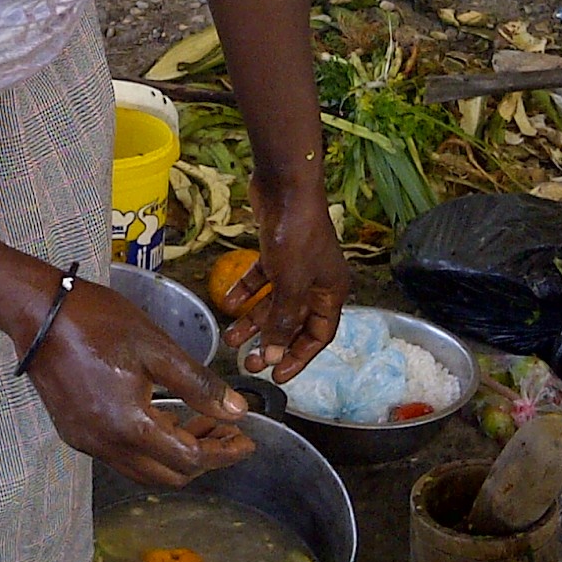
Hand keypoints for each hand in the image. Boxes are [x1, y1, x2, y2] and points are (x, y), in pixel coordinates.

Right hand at [21, 278, 252, 488]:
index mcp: (130, 426)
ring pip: (143, 469)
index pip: (190, 459)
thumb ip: (199, 385)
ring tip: (198, 420)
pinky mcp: (74, 431)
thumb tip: (236, 411)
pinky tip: (161, 416)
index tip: (246, 439)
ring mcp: (87, 441)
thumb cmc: (97, 321)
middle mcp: (106, 445)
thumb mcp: (157, 348)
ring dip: (176, 453)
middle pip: (168, 475)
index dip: (224, 452)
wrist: (37, 312)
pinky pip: (120, 455)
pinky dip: (149, 446)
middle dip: (204, 457)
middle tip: (225, 429)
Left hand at [223, 191, 348, 379]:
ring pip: (275, 302)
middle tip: (247, 363)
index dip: (299, 357)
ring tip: (230, 339)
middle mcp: (317, 281)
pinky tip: (229, 303)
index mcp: (332, 292)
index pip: (319, 335)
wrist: (286, 185)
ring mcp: (296, 266)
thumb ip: (282, 321)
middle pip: (294, 322)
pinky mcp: (277, 250)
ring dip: (254, 321)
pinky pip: (262, 279)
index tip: (276, 376)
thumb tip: (271, 355)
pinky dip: (247, 291)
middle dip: (271, 343)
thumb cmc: (296, 234)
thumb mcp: (290, 284)